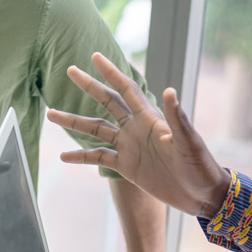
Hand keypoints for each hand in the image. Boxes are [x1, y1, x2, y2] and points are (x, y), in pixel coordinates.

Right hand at [47, 52, 229, 218]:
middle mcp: (136, 128)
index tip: (94, 57)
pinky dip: (80, 157)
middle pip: (106, 102)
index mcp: (149, 118)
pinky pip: (98, 158)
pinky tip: (63, 157)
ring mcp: (129, 146)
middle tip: (70, 70)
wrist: (201, 195)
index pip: (126, 89)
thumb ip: (175, 118)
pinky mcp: (127, 166)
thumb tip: (169, 90)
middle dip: (88, 86)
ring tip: (50, 113)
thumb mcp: (187, 142)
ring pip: (95, 129)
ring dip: (74, 122)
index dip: (111, 72)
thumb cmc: (199, 166)